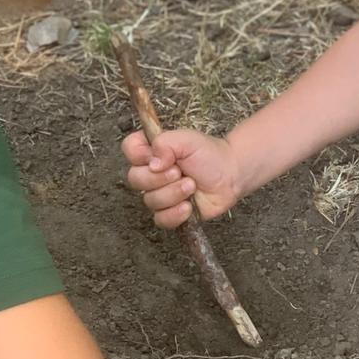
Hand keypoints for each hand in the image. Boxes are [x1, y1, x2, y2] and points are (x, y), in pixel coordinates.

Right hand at [121, 128, 240, 228]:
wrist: (229, 174)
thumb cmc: (208, 154)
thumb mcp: (186, 139)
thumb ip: (165, 143)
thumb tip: (152, 163)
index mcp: (151, 151)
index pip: (129, 148)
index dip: (138, 154)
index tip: (156, 155)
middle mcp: (151, 173)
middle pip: (134, 179)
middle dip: (159, 178)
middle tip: (179, 172)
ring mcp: (159, 194)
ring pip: (150, 201)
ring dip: (173, 193)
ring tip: (191, 185)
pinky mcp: (170, 213)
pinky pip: (160, 219)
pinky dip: (175, 214)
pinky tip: (188, 206)